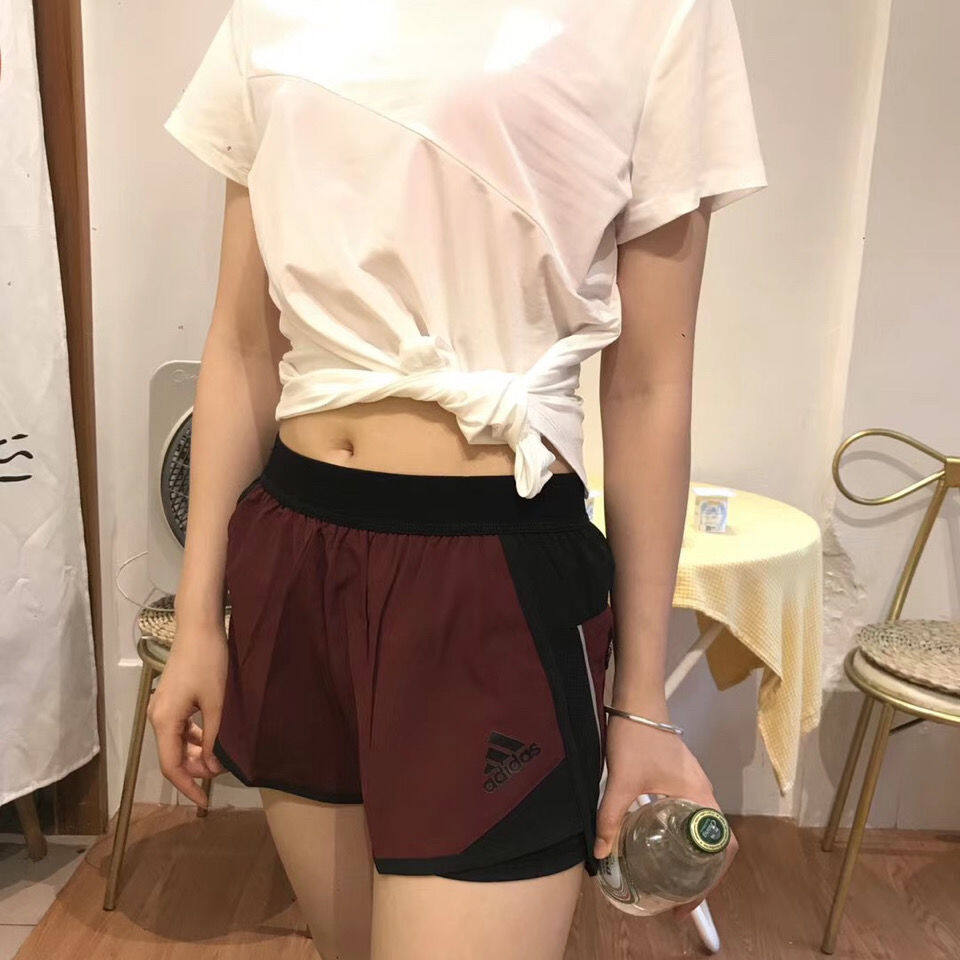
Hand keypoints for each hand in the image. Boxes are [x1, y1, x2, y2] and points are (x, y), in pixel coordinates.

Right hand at [147, 621, 226, 807]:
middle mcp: (157, 717)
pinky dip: (194, 738)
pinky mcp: (170, 700)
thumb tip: (213, 766)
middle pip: (173, 755)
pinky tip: (212, 740)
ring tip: (220, 760)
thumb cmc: (208, 662)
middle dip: (196, 769)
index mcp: (164, 721)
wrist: (198, 628)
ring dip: (196, 754)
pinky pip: (179, 728)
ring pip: (176, 742)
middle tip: (221, 774)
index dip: (187, 786)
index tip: (204, 802)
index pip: (171, 765)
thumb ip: (213, 736)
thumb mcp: (216, 703)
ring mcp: (161, 708)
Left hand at [594, 710, 737, 917]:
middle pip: (713, 843)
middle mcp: (702, 793)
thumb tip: (601, 854)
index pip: (723, 846)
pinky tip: (655, 842)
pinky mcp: (678, 778)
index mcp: (700, 797)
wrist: (636, 699)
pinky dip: (678, 835)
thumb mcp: (622, 781)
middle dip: (699, 875)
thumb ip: (611, 818)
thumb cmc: (637, 739)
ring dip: (689, 855)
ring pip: (699, 829)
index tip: (687, 901)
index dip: (711, 879)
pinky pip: (687, 815)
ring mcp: (692, 785)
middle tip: (674, 897)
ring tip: (667, 876)